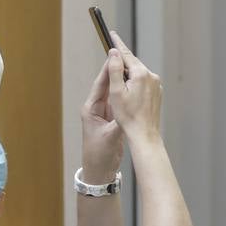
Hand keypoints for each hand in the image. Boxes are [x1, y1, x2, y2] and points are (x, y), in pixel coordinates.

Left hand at [81, 59, 125, 182]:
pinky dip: (126, 92)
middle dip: (116, 71)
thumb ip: (120, 123)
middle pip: (107, 84)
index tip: (115, 56)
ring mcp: (105, 112)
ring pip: (114, 91)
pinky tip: (134, 86)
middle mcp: (97, 108)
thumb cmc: (99, 155)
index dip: (107, 70)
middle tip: (126, 56)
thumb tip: (130, 108)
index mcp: (91, 109)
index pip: (100, 85)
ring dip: (122, 80)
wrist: (99, 170)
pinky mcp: (112, 118)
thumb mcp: (111, 138)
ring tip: (132, 67)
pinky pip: (119, 101)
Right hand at [104, 31, 162, 144]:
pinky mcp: (157, 92)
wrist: (144, 133)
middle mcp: (151, 76)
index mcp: (141, 74)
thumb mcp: (116, 91)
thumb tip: (114, 52)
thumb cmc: (128, 115)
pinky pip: (144, 82)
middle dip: (122, 62)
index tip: (111, 34)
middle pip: (133, 64)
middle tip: (111, 58)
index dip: (117, 44)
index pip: (126, 54)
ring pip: (139, 73)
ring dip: (128, 75)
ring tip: (119, 86)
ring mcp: (156, 84)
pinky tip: (129, 93)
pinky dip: (136, 83)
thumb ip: (115, 69)